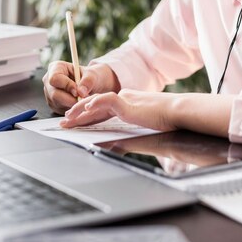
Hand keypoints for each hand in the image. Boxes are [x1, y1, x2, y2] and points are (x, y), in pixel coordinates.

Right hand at [42, 62, 119, 114]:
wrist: (91, 85)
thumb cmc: (89, 76)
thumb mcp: (92, 75)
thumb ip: (88, 81)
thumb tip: (81, 92)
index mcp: (55, 68)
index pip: (55, 78)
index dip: (66, 86)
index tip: (78, 92)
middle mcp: (49, 81)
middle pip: (54, 94)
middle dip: (70, 99)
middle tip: (83, 100)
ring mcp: (49, 94)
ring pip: (58, 104)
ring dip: (72, 105)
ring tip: (83, 100)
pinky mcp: (53, 104)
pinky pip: (60, 110)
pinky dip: (71, 109)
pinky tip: (79, 104)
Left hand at [59, 89, 178, 131]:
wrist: (176, 112)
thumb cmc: (165, 120)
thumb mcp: (142, 125)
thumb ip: (129, 128)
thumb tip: (116, 143)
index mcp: (126, 104)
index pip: (101, 110)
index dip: (86, 116)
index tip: (75, 123)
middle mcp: (123, 99)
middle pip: (94, 106)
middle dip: (77, 115)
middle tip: (64, 122)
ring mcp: (124, 99)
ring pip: (96, 102)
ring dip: (80, 110)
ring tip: (68, 118)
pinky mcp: (126, 102)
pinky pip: (106, 100)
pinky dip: (94, 104)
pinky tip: (85, 109)